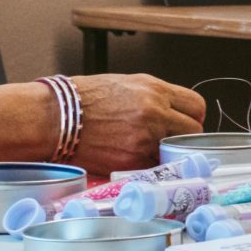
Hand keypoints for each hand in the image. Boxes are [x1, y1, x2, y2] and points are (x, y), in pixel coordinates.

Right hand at [68, 74, 204, 173]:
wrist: (54, 117)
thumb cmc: (82, 98)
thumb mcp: (125, 84)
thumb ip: (154, 96)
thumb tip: (173, 109)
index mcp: (155, 90)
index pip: (196, 106)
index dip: (192, 116)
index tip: (185, 122)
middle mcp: (155, 113)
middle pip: (193, 131)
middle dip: (184, 137)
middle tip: (169, 139)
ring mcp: (145, 139)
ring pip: (175, 151)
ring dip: (166, 152)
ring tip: (146, 148)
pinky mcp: (133, 161)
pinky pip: (155, 166)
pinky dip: (149, 165)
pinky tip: (134, 157)